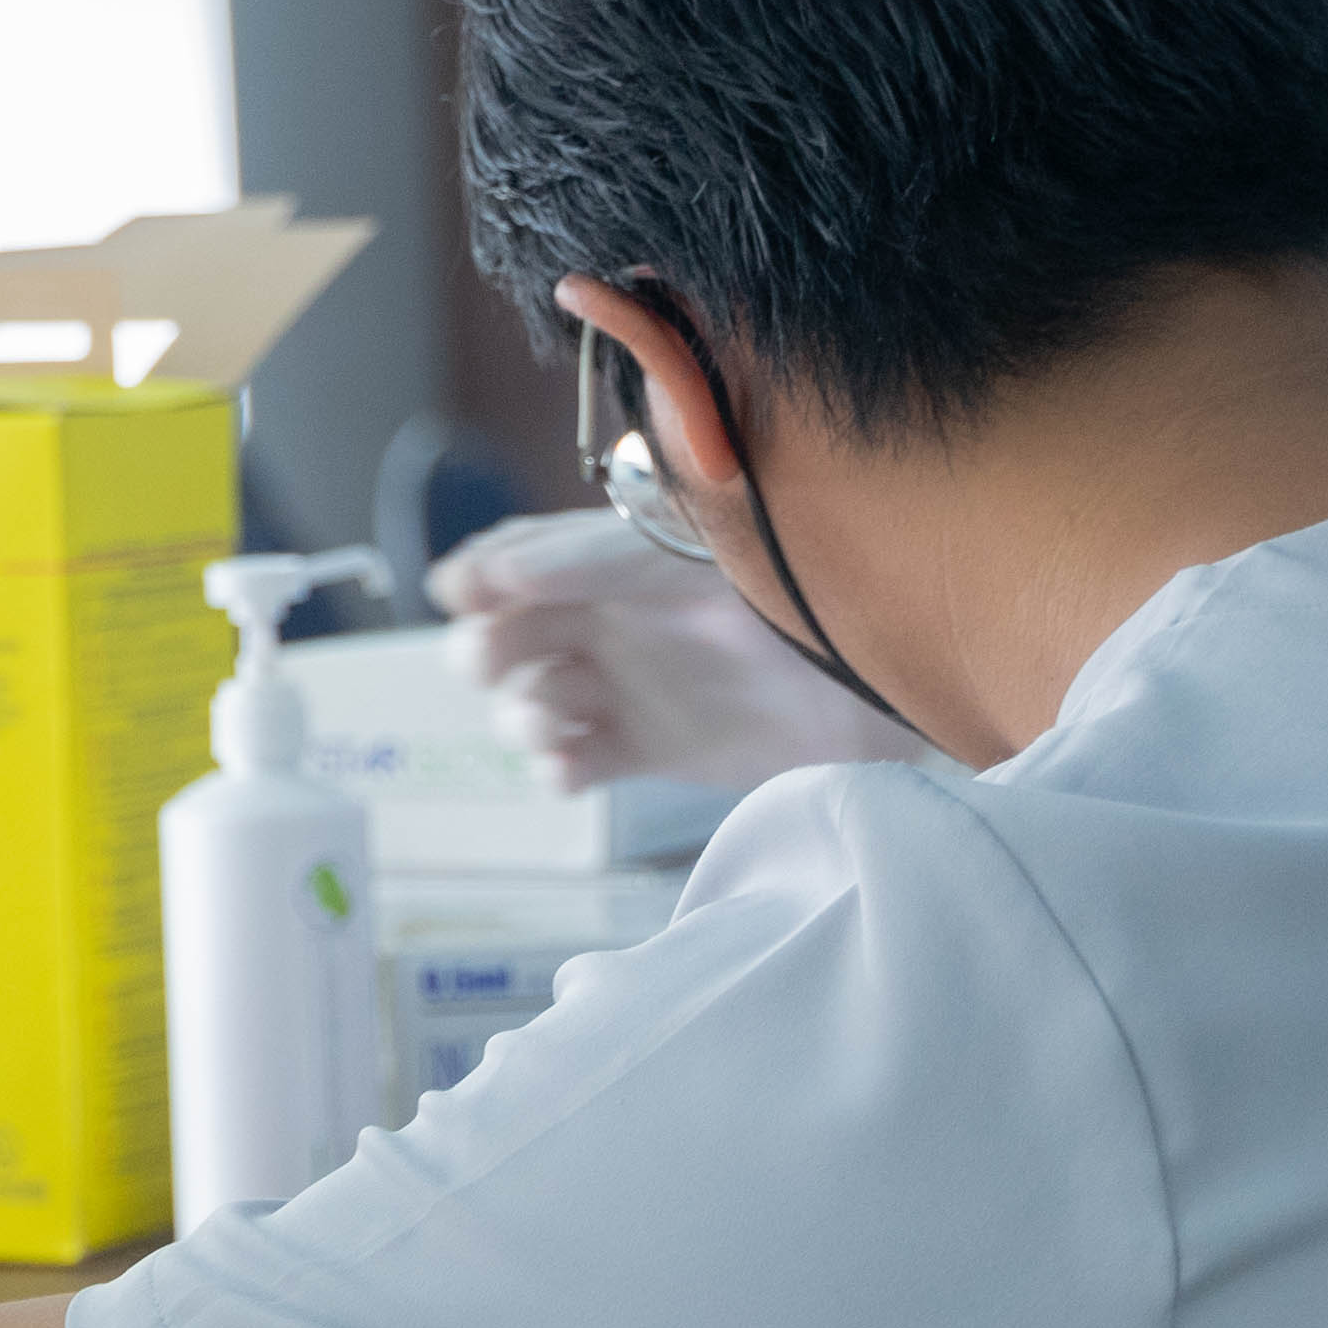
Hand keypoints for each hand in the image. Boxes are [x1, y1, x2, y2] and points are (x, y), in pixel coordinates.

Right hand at [427, 507, 926, 792]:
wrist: (865, 676)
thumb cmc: (778, 592)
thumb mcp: (671, 557)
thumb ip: (575, 561)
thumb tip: (475, 575)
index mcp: (611, 562)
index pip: (514, 561)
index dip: (477, 578)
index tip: (462, 595)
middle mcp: (610, 622)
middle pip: (504, 639)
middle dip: (485, 652)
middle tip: (495, 663)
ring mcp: (627, 688)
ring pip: (529, 706)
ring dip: (521, 715)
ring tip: (552, 722)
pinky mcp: (650, 750)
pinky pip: (573, 764)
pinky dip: (557, 769)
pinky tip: (571, 766)